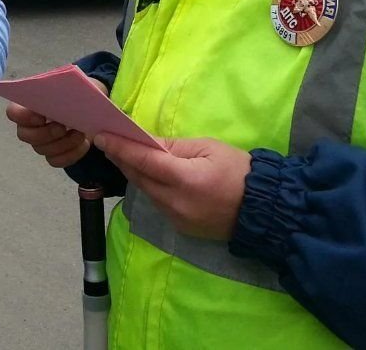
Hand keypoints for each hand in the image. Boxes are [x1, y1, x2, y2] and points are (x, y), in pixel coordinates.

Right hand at [6, 76, 108, 167]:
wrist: (89, 109)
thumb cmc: (76, 94)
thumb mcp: (71, 85)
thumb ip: (63, 87)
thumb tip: (64, 91)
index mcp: (28, 106)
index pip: (13, 112)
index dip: (23, 117)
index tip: (42, 116)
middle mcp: (29, 126)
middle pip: (25, 136)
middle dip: (45, 133)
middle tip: (63, 127)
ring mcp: (40, 143)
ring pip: (42, 150)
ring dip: (63, 143)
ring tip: (80, 133)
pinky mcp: (53, 155)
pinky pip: (56, 161)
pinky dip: (72, 154)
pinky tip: (84, 143)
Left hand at [94, 133, 251, 239]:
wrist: (263, 209)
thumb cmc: (240, 171)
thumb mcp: (209, 148)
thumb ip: (176, 147)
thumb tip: (148, 142)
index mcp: (184, 179)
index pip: (143, 160)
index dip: (120, 148)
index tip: (102, 137)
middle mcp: (175, 202)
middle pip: (139, 178)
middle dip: (122, 159)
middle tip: (108, 142)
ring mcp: (177, 218)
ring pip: (146, 192)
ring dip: (134, 174)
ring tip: (123, 155)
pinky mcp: (181, 228)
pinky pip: (158, 204)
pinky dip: (149, 187)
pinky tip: (146, 175)